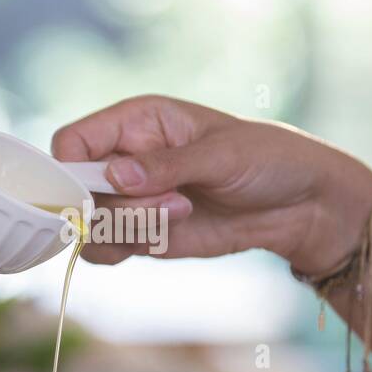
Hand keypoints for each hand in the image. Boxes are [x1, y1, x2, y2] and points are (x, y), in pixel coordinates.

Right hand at [51, 94, 371, 268]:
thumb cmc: (267, 159)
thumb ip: (166, 165)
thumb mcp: (222, 154)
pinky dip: (123, 250)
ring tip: (179, 217)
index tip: (101, 191)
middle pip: (76, 190)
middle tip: (172, 203)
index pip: (73, 142)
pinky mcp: (143, 232)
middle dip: (115, 206)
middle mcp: (125, 158)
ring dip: (124, 229)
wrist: (301, 205)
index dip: (71, 169)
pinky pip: (107, 249)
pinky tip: (163, 239)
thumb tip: (115, 174)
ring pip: (88, 224)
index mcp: (137, 121)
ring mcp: (131, 199)